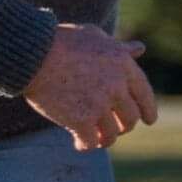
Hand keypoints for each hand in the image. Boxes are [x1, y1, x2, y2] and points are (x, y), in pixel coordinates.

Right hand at [23, 23, 157, 151]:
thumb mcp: (93, 36)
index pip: (144, 93)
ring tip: (97, 140)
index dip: (148, 109)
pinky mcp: (81, 120)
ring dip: (105, 139)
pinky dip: (87, 145)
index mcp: (123, 65)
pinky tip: (80, 145)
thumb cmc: (59, 41)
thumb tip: (139, 49)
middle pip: (130, 117)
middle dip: (124, 126)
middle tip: (116, 130)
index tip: (149, 120)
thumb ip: (118, 47)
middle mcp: (116, 86)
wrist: (32, 54)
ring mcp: (100, 104)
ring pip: (111, 133)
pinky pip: (91, 141)